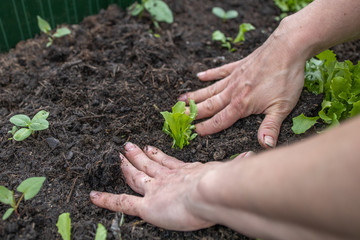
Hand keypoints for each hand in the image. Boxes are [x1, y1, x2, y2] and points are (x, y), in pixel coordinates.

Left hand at [90, 142, 252, 230]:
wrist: (215, 190)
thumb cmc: (225, 184)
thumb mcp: (232, 172)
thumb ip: (239, 165)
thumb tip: (252, 156)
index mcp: (186, 172)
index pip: (167, 162)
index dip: (156, 155)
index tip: (148, 147)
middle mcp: (168, 178)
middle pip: (148, 166)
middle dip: (137, 156)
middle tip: (126, 146)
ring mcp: (156, 190)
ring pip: (135, 177)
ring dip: (125, 168)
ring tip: (117, 158)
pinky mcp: (148, 204)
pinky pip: (122, 203)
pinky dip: (107, 200)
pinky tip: (93, 197)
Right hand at [179, 35, 305, 147]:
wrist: (287, 47)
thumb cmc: (286, 78)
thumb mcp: (282, 107)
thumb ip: (271, 127)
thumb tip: (265, 146)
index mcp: (241, 104)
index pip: (220, 120)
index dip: (207, 127)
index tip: (194, 132)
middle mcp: (233, 92)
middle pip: (209, 105)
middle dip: (194, 112)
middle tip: (179, 116)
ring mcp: (234, 77)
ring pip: (211, 89)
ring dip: (196, 95)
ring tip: (181, 98)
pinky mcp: (238, 65)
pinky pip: (220, 71)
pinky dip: (209, 74)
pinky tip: (200, 76)